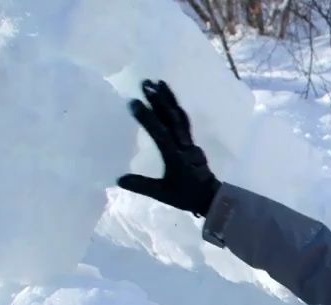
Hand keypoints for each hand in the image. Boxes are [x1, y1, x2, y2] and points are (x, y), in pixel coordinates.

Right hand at [117, 80, 220, 216]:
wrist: (211, 197)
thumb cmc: (186, 195)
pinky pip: (183, 121)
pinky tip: (170, 98)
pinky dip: (176, 107)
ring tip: (158, 82)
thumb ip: (142, 185)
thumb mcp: (162, 193)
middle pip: (171, 118)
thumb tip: (119, 179)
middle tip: (145, 83)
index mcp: (175, 156)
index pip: (159, 133)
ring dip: (168, 98)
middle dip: (158, 100)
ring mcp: (189, 141)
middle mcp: (183, 144)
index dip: (147, 118)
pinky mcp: (191, 141)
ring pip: (179, 116)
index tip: (134, 102)